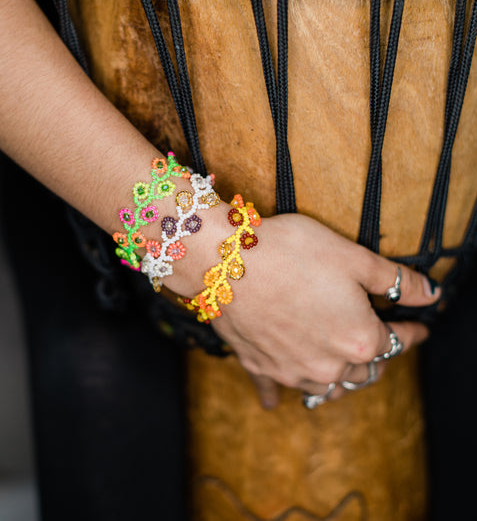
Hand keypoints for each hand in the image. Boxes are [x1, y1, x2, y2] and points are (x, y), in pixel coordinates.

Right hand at [210, 213, 438, 408]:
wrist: (226, 260)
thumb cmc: (291, 252)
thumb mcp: (353, 257)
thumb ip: (396, 280)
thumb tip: (430, 295)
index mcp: (359, 338)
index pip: (397, 340)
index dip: (411, 333)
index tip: (418, 328)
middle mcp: (328, 363)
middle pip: (363, 369)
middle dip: (376, 358)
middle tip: (378, 346)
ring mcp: (291, 369)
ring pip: (324, 385)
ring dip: (337, 379)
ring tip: (339, 371)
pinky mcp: (258, 365)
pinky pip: (271, 388)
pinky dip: (276, 395)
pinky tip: (273, 403)